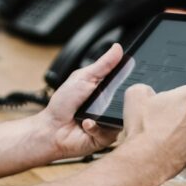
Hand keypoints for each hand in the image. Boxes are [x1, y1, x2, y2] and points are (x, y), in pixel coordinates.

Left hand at [37, 43, 122, 159]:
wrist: (52, 129)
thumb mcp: (83, 77)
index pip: (126, 83)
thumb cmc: (63, 104)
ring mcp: (110, 123)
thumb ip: (103, 64)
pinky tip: (85, 123)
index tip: (134, 74)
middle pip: (128, 101)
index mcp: (107, 91)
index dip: (131, 79)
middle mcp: (112, 107)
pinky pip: (110, 133)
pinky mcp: (106, 138)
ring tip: (91, 112)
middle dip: (119, 98)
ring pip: (122, 118)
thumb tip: (117, 48)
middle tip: (106, 96)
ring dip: (104, 114)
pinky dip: (95, 126)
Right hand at [119, 76, 185, 184]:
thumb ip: (145, 89)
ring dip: (177, 129)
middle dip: (180, 111)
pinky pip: (184, 145)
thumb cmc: (144, 129)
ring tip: (156, 133)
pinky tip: (158, 146)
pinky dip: (174, 145)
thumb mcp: (135, 96)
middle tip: (161, 115)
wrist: (145, 160)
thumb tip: (146, 93)